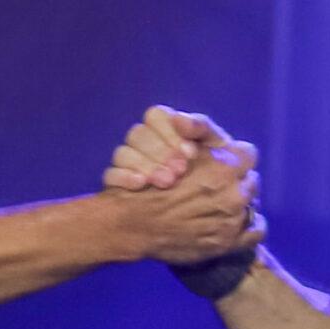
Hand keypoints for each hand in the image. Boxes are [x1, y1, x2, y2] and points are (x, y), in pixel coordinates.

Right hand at [101, 105, 231, 190]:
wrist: (209, 212)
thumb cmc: (217, 176)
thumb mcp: (219, 150)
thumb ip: (202, 128)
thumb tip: (180, 119)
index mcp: (166, 128)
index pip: (156, 116)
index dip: (169, 132)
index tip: (190, 153)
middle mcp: (145, 142)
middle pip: (138, 134)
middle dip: (160, 152)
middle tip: (180, 171)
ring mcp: (129, 163)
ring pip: (122, 152)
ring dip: (145, 164)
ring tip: (166, 183)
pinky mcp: (119, 185)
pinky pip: (110, 175)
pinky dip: (124, 177)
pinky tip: (141, 184)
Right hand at [114, 134, 264, 263]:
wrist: (135, 224)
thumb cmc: (151, 183)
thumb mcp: (175, 147)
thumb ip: (200, 132)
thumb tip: (222, 138)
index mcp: (224, 166)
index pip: (248, 153)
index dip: (234, 156)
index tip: (223, 162)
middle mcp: (233, 193)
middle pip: (251, 180)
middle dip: (237, 181)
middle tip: (218, 186)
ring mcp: (233, 220)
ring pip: (252, 204)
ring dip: (240, 203)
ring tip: (220, 205)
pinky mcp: (229, 242)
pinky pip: (258, 230)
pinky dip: (250, 226)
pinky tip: (234, 223)